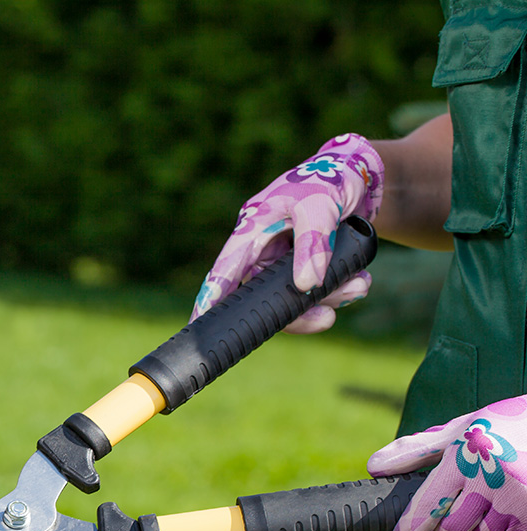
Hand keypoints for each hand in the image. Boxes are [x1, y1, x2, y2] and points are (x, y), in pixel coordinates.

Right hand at [191, 133, 383, 332]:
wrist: (361, 177)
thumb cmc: (329, 178)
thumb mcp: (320, 203)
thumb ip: (312, 241)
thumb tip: (306, 284)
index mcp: (252, 229)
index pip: (225, 269)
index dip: (211, 297)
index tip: (198, 324)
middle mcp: (264, 250)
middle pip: (265, 295)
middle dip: (298, 309)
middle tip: (327, 317)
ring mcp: (286, 261)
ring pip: (295, 298)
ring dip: (329, 298)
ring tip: (360, 285)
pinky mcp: (308, 267)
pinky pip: (316, 294)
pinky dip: (340, 292)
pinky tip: (359, 281)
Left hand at [367, 396, 526, 530]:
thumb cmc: (511, 427)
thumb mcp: (466, 427)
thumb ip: (419, 448)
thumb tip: (375, 466)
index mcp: (465, 455)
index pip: (425, 507)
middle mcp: (491, 479)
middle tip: (450, 527)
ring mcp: (519, 501)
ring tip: (495, 503)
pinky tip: (517, 510)